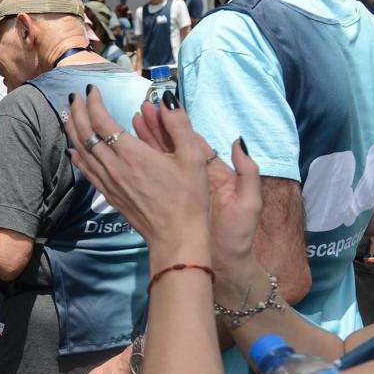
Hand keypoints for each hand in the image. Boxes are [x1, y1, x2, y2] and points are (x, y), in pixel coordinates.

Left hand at [63, 87, 211, 251]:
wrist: (176, 237)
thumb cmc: (189, 198)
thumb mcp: (193, 157)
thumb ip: (179, 125)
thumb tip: (165, 99)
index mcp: (133, 155)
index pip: (102, 121)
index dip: (93, 103)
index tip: (91, 89)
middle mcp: (115, 167)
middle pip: (85, 134)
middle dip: (77, 112)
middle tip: (74, 96)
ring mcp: (109, 182)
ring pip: (81, 151)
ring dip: (73, 130)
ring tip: (69, 115)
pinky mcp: (109, 195)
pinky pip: (86, 170)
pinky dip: (76, 155)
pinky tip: (72, 149)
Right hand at [132, 101, 262, 279]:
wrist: (224, 265)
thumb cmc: (237, 235)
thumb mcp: (248, 201)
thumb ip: (248, 171)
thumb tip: (239, 141)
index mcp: (214, 173)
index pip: (192, 142)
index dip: (175, 125)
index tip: (160, 108)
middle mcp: (194, 178)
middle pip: (172, 147)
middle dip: (155, 128)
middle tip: (139, 111)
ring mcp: (179, 190)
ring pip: (158, 160)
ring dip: (144, 142)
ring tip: (128, 124)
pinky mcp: (168, 202)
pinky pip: (151, 179)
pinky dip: (138, 165)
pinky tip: (124, 155)